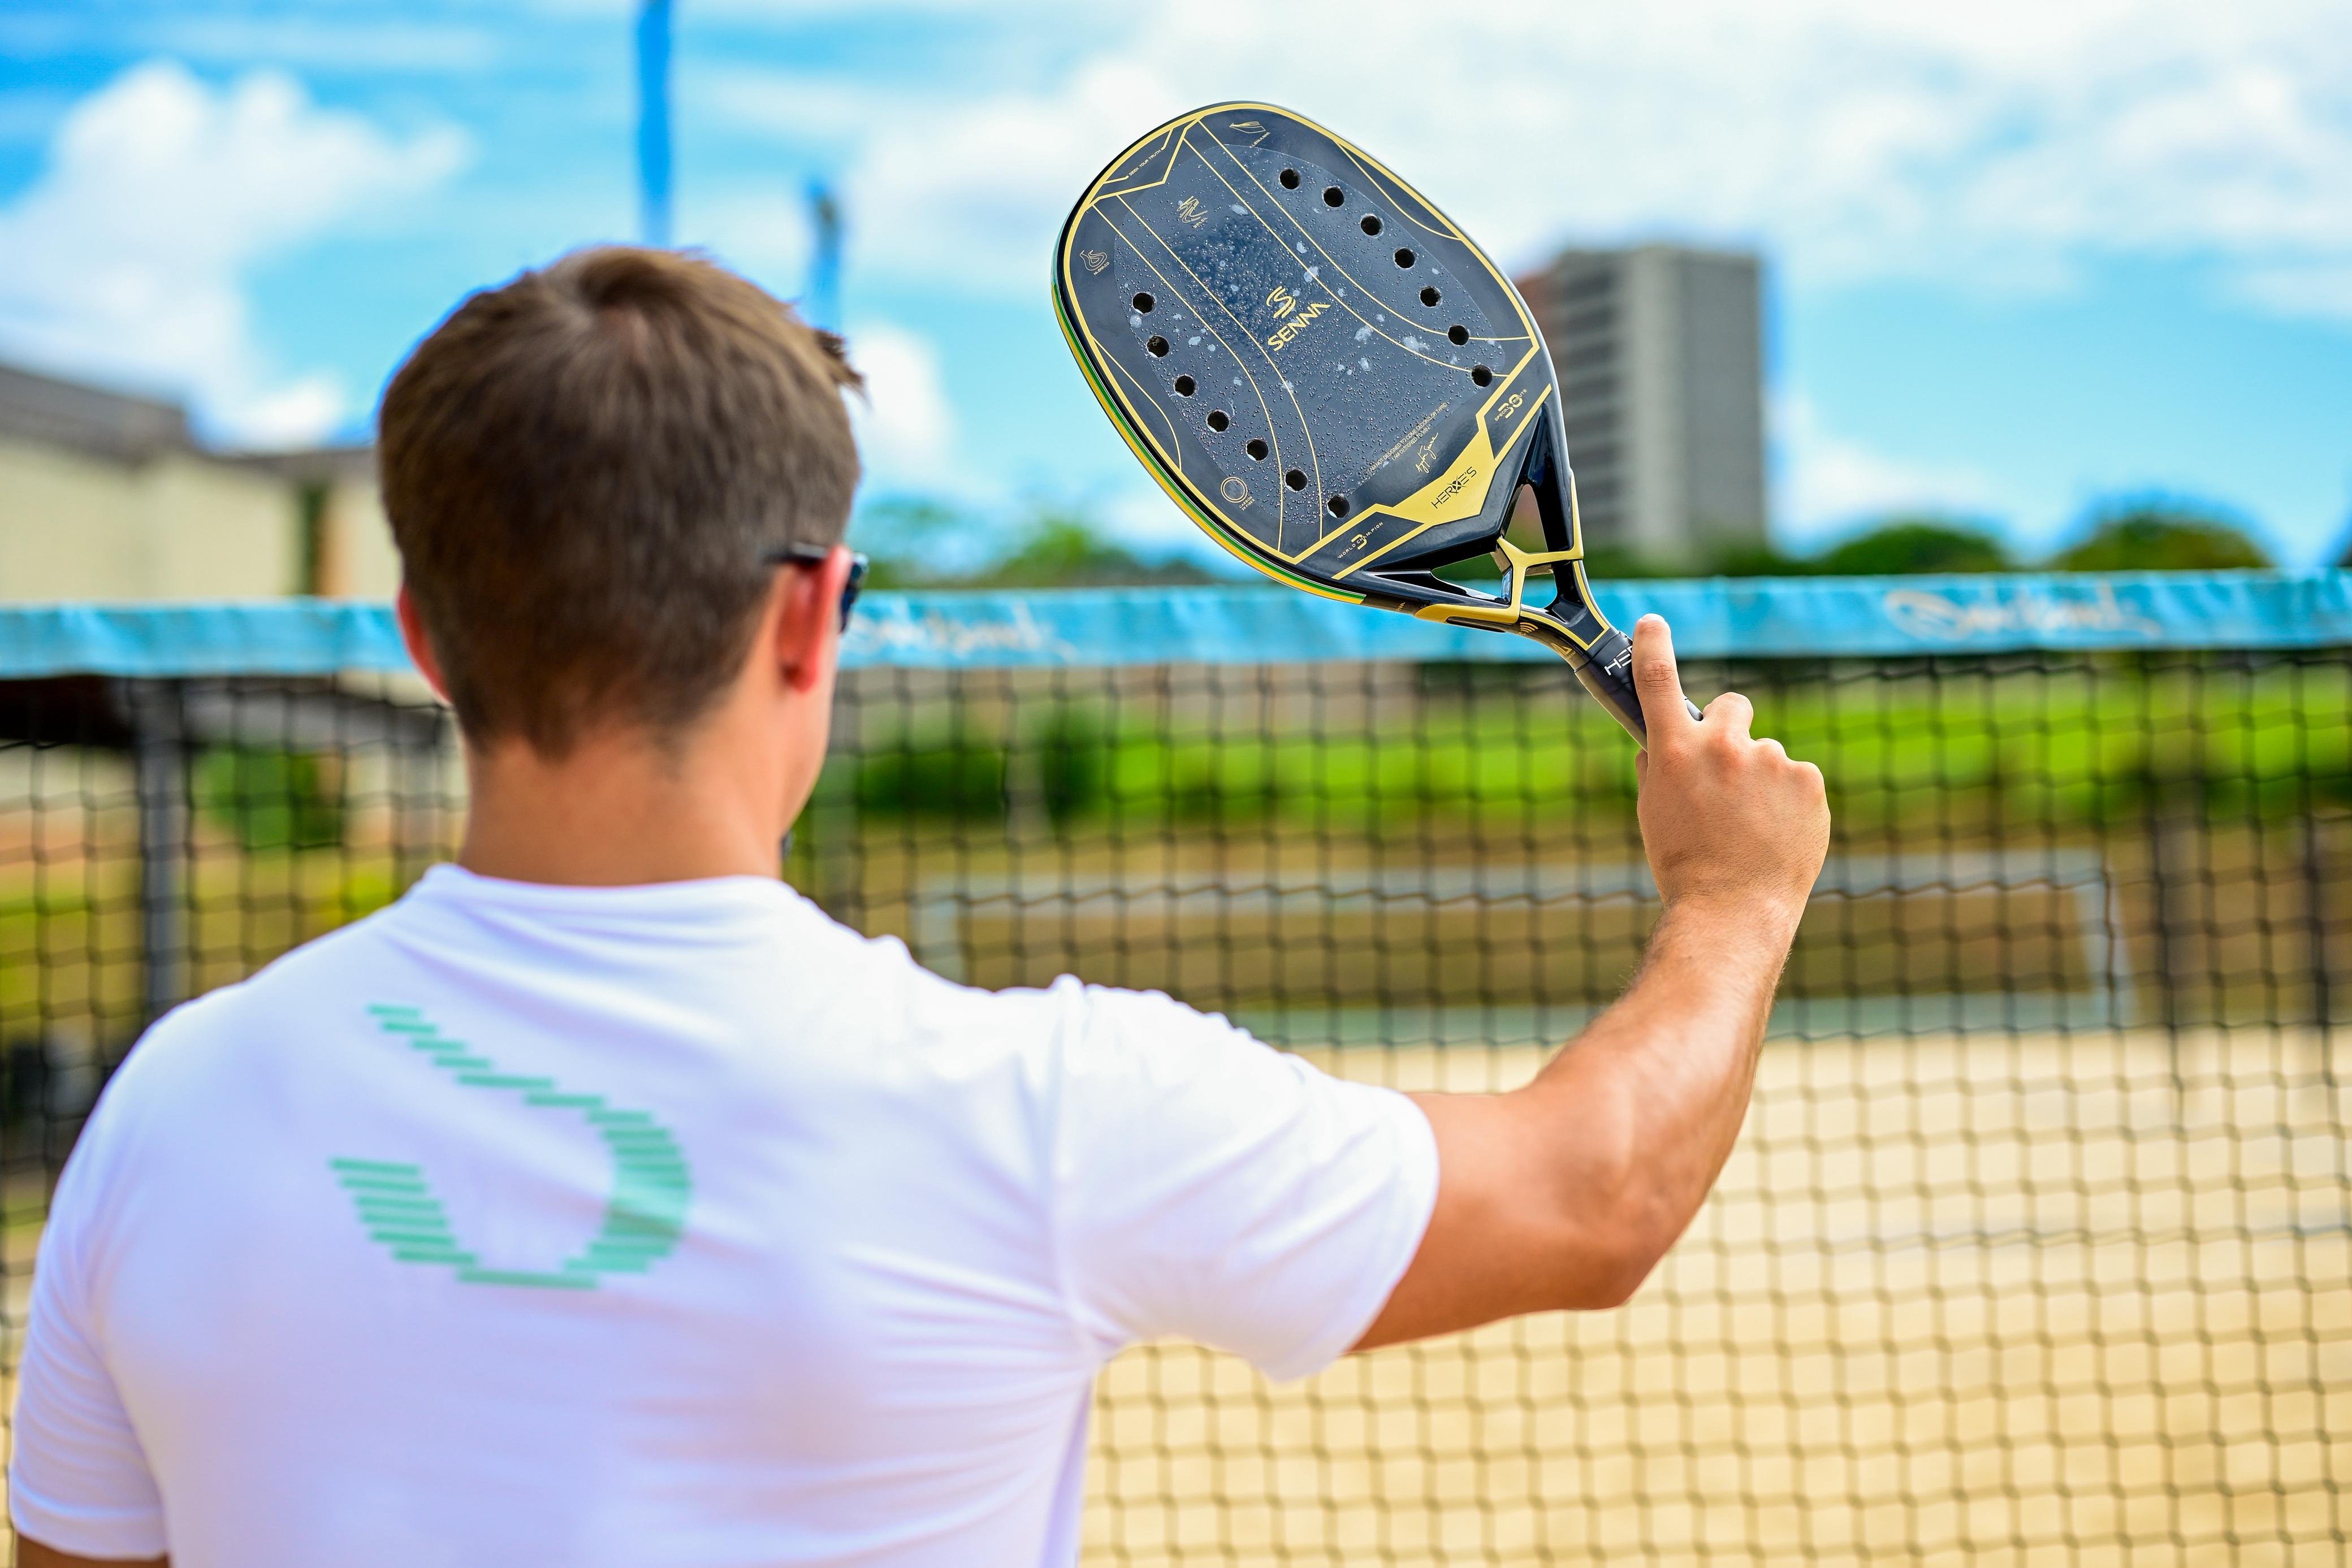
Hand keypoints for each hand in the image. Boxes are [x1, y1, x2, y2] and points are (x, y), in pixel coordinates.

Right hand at [1630, 615, 1827, 925]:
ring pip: (1765, 753)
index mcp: (1674, 751)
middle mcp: (1723, 746)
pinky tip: (1778, 832)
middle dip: (1729, 730)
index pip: (1658, 680)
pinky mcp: (1808, 780)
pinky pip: (1796, 778)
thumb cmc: (1685, 865)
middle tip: (1727, 774)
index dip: (1654, 644)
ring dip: (1761, 777)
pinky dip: (1789, 799)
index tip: (1652, 622)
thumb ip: (1659, 768)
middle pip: (1731, 708)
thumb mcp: (1654, 812)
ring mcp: (1770, 760)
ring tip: (1754, 826)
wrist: (1733, 911)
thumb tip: (1661, 743)